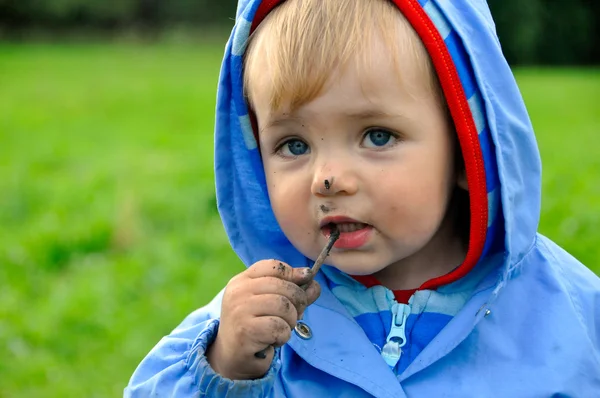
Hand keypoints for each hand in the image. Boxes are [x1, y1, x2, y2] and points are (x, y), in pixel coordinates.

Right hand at [206, 260, 320, 379]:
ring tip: (281, 329)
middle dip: (298, 302)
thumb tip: (313, 281)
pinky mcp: (245, 330)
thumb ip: (293, 291)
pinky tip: (273, 340)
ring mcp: (240, 310)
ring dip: (291, 321)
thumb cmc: (256, 327)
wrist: (232, 357)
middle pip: (284, 286)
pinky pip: (279, 327)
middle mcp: (238, 292)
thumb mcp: (272, 304)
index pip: (273, 266)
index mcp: (242, 281)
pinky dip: (283, 336)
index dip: (293, 274)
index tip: (303, 284)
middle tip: (293, 317)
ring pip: (284, 306)